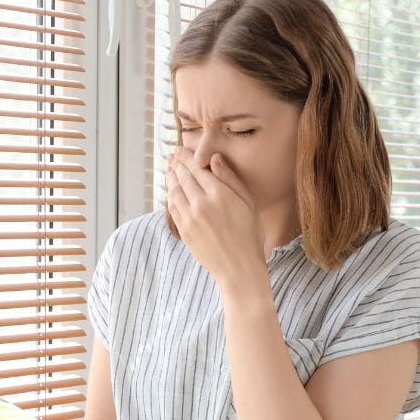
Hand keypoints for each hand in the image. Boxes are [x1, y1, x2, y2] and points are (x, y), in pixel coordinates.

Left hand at [165, 146, 266, 287]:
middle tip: (172, 155)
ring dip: (170, 177)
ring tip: (169, 168)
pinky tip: (170, 190)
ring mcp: (190, 218)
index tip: (181, 150)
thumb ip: (230, 179)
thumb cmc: (250, 235)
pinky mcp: (184, 231)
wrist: (239, 268)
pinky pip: (172, 207)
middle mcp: (202, 204)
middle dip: (177, 164)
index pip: (197, 168)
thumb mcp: (248, 203)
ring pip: (174, 191)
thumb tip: (214, 158)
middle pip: (183, 177)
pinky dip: (169, 195)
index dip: (187, 157)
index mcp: (220, 194)